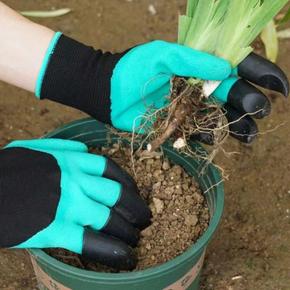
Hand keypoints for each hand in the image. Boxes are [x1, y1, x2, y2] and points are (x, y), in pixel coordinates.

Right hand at [0, 139, 150, 269]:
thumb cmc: (8, 168)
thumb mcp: (37, 147)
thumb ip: (64, 147)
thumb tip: (85, 149)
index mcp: (71, 160)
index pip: (111, 170)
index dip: (127, 184)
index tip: (133, 193)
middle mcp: (75, 180)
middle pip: (117, 195)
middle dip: (135, 210)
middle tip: (144, 220)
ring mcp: (68, 204)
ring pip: (109, 219)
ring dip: (127, 232)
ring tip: (135, 240)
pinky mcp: (55, 229)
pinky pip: (91, 242)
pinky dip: (112, 251)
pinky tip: (125, 258)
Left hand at [37, 34, 287, 143]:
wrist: (109, 92)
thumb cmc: (133, 69)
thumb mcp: (163, 55)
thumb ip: (193, 60)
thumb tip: (227, 69)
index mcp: (201, 66)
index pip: (238, 67)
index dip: (261, 75)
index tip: (279, 87)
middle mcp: (200, 87)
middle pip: (235, 96)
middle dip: (250, 103)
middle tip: (258, 110)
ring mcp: (190, 108)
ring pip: (221, 118)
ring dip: (237, 126)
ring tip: (249, 135)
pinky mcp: (179, 125)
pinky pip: (198, 133)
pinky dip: (205, 138)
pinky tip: (208, 139)